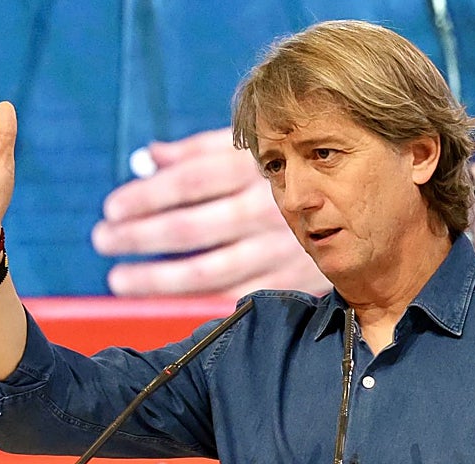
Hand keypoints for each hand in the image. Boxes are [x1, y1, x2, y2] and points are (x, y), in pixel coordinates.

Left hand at [92, 128, 330, 296]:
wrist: (370, 207)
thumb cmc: (297, 172)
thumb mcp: (254, 148)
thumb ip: (199, 151)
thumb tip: (147, 158)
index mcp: (256, 169)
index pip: (190, 181)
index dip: (146, 196)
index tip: (112, 209)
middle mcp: (267, 209)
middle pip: (191, 227)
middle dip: (140, 237)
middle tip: (103, 241)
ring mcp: (278, 250)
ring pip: (206, 271)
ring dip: (156, 278)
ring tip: (120, 280)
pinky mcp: (288, 282)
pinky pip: (233, 296)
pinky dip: (194, 302)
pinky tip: (163, 303)